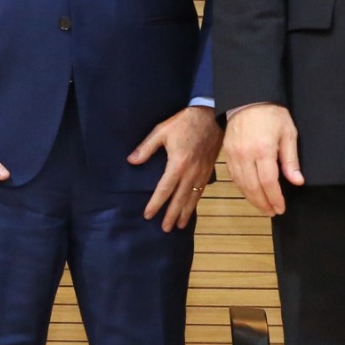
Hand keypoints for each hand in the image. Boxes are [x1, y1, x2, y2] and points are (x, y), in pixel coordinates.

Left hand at [132, 105, 220, 232]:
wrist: (212, 116)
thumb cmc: (185, 122)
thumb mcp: (162, 130)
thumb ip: (147, 147)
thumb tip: (132, 161)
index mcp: (177, 164)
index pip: (165, 189)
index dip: (156, 203)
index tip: (148, 215)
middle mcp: (190, 172)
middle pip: (180, 199)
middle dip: (172, 215)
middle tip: (165, 229)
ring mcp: (201, 173)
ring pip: (192, 198)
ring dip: (185, 213)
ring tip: (180, 226)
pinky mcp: (208, 170)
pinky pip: (201, 191)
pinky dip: (195, 202)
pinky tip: (191, 208)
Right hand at [222, 103, 301, 217]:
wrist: (248, 98)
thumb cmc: (273, 114)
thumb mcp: (288, 133)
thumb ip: (291, 160)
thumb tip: (297, 181)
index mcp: (263, 150)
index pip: (268, 183)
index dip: (275, 198)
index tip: (281, 208)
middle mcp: (246, 155)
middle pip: (253, 187)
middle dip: (263, 203)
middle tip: (272, 212)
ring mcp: (234, 155)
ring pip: (241, 184)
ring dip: (252, 199)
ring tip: (263, 207)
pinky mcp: (227, 153)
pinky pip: (234, 177)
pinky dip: (242, 188)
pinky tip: (251, 193)